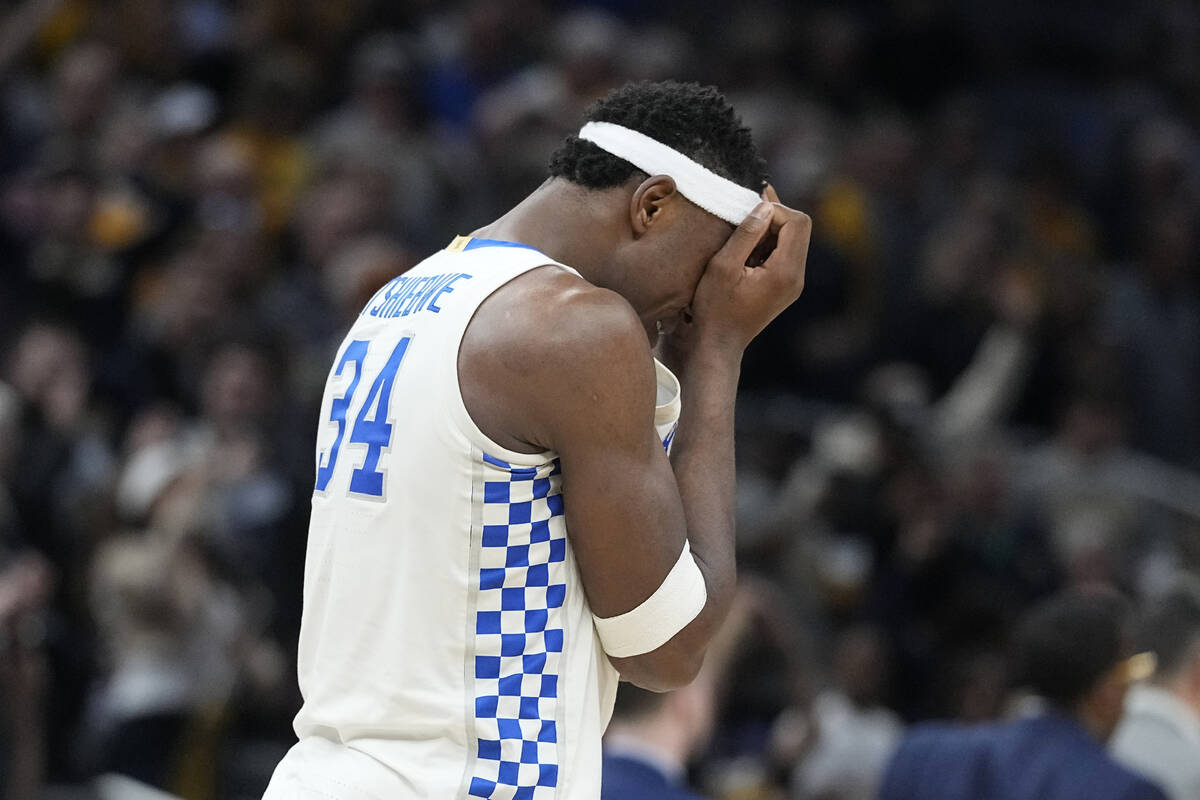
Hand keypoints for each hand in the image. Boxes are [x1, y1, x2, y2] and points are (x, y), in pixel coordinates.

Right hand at [688, 188, 810, 354]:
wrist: (717, 344)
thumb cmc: (714, 309)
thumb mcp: (723, 266)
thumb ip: (746, 234)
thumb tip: (765, 206)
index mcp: (785, 272)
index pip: (797, 222)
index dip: (774, 210)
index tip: (746, 216)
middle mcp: (796, 278)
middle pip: (800, 228)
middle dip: (773, 217)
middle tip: (743, 219)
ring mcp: (793, 284)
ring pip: (793, 239)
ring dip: (769, 231)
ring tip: (741, 238)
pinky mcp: (785, 287)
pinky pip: (785, 253)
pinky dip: (768, 244)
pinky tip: (745, 251)